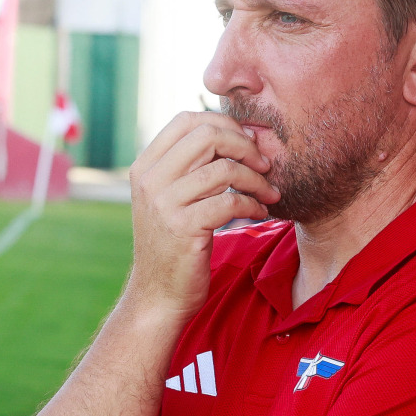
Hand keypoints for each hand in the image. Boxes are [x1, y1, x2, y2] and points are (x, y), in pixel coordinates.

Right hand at [123, 111, 279, 321]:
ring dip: (256, 180)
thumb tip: (235, 133)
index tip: (248, 142)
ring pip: (224, 169)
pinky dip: (253, 204)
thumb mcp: (170, 198)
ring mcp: (164, 204)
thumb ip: (189, 167)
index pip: (187, 120)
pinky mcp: (184, 228)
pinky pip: (231, 201)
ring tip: (270, 193)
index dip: (224, 123)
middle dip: (245, 146)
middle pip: (208, 136)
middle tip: (265, 164)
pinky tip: (260, 212)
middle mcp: (150, 180)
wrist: (158, 295)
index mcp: (145, 166)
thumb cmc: (174, 244)